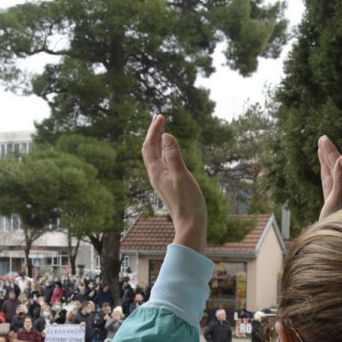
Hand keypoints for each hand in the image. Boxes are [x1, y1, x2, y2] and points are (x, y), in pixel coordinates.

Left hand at [142, 114, 206, 252]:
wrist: (191, 225)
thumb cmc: (188, 202)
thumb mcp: (182, 175)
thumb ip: (174, 155)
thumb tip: (166, 135)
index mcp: (156, 172)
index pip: (149, 146)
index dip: (153, 130)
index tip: (160, 116)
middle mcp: (156, 176)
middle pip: (150, 150)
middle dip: (153, 133)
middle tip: (159, 118)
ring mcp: (163, 181)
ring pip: (157, 157)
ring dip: (159, 142)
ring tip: (163, 131)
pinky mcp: (170, 186)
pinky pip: (164, 165)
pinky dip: (166, 153)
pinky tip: (172, 152)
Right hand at [317, 136, 341, 220]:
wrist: (332, 248)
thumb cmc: (336, 226)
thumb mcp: (336, 201)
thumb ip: (341, 179)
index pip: (340, 166)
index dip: (331, 152)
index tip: (322, 139)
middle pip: (337, 168)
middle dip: (329, 154)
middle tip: (321, 139)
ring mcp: (340, 199)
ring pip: (332, 176)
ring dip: (326, 163)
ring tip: (321, 150)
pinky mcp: (333, 206)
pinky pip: (329, 185)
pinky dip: (325, 175)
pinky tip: (324, 172)